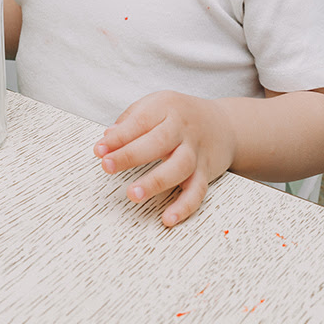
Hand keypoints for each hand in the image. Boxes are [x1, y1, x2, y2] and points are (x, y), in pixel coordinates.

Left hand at [93, 91, 236, 227]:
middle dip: (131, 155)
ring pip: (179, 167)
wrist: (224, 125)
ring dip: (156, 182)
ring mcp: (196, 151)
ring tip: (134, 194)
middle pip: (159, 141)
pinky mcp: (206, 172)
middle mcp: (183, 128)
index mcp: (167, 107)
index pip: (141, 121)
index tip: (99, 150)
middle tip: (107, 167)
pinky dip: (184, 206)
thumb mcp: (156, 105)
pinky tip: (168, 218)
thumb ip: (131, 120)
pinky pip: (197, 190)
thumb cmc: (181, 115)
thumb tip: (107, 140)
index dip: (118, 137)